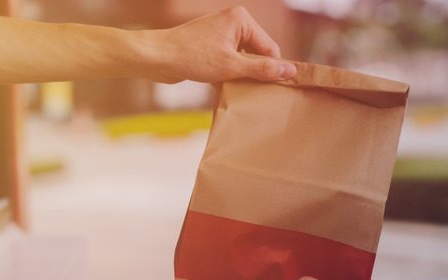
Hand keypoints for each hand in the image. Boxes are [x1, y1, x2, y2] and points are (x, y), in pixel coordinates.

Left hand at [142, 7, 296, 83]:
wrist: (157, 58)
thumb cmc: (191, 57)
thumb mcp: (231, 66)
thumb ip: (262, 69)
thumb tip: (290, 72)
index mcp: (241, 19)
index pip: (270, 48)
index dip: (272, 70)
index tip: (275, 90)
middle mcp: (233, 22)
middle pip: (258, 53)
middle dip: (256, 72)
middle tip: (255, 92)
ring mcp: (222, 33)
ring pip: (244, 59)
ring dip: (243, 75)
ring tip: (238, 89)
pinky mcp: (212, 45)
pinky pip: (232, 61)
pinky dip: (231, 74)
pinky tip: (226, 86)